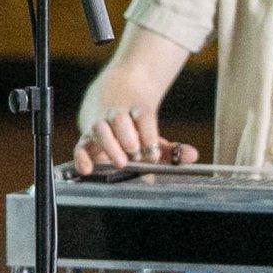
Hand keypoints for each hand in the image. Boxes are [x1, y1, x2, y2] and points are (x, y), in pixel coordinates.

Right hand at [76, 105, 196, 172]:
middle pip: (120, 118)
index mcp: (136, 111)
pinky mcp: (86, 140)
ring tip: (122, 162)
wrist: (111, 102)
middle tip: (136, 154)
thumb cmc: (137, 130)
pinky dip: (82, 158)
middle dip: (128, 137)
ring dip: (110, 145)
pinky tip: (87, 170)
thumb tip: (193, 156)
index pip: (142, 117)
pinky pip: (80, 147)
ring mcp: (100, 125)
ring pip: (100, 128)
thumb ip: (174, 149)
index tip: (153, 153)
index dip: (148, 134)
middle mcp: (116, 115)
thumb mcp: (155, 137)